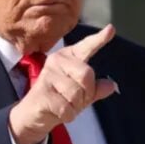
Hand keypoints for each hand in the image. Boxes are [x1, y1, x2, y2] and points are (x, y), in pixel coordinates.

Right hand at [9, 24, 117, 143]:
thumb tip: (111, 85)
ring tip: (63, 105)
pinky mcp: (42, 92)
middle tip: (75, 100)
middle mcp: (57, 61)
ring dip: (75, 107)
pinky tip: (56, 112)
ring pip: (77, 94)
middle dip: (86, 93)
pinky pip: (67, 108)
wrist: (33, 114)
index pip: (86, 47)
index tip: (111, 29)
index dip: (99, 39)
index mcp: (69, 57)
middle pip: (86, 75)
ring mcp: (48, 75)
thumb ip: (96, 89)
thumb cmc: (58, 99)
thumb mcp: (81, 95)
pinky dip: (67, 115)